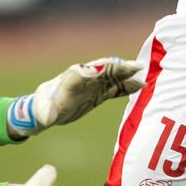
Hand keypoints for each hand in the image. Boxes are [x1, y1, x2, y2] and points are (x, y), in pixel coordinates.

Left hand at [7, 58, 143, 136]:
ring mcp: (94, 85)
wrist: (47, 107)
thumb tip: (47, 119)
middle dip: (120, 68)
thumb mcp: (44, 113)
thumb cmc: (43, 108)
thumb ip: (47, 115)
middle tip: (137, 67)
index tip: (114, 66)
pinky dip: (127, 87)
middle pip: (105, 70)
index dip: (101, 69)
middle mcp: (85, 79)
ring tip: (143, 76)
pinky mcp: (99, 93)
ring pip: (113, 77)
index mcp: (71, 80)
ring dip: (127, 76)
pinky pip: (115, 88)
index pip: (88, 72)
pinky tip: (140, 86)